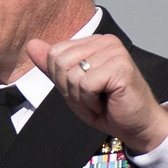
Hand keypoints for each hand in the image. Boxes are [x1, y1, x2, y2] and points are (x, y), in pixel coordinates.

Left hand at [25, 34, 167, 154]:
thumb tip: (31, 44)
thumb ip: (52, 67)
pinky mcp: (120, 66)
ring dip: (81, 98)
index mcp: (94, 42)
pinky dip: (90, 102)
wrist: (136, 126)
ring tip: (99, 101)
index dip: (62, 80)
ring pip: (72, 75)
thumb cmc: (107, 107)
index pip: (55, 54)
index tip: (84, 91)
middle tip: (92, 98)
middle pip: (60, 63)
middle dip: (70, 90)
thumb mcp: (71, 87)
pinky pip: (85, 85)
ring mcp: (114, 51)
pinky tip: (106, 103)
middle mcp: (105, 41)